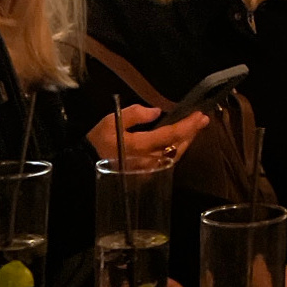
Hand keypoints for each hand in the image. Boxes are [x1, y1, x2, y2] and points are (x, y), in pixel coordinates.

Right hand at [86, 102, 209, 164]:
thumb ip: (135, 114)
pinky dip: (176, 149)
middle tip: (202, 120)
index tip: (200, 116)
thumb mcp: (112, 120)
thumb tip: (156, 112)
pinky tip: (181, 141)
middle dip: (191, 134)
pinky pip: (167, 161)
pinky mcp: (146, 174)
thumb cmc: (98, 138)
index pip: (169, 135)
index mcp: (138, 147)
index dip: (187, 126)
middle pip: (176, 148)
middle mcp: (146, 161)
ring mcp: (147, 170)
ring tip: (194, 128)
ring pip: (174, 156)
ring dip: (186, 142)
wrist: (84, 161)